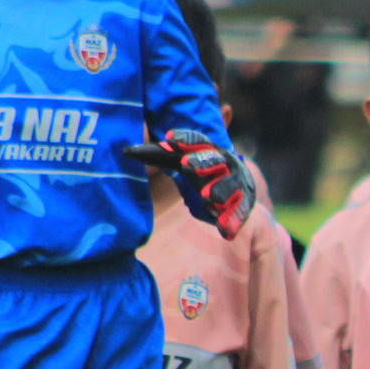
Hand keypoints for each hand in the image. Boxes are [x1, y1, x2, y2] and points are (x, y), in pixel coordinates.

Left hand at [127, 130, 255, 238]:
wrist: (233, 191)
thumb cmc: (200, 173)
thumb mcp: (179, 162)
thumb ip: (158, 155)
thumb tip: (126, 150)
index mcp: (208, 149)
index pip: (198, 140)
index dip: (186, 140)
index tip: (171, 138)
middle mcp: (225, 163)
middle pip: (214, 160)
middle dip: (202, 162)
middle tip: (186, 164)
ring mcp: (236, 184)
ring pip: (229, 185)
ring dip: (220, 189)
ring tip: (208, 197)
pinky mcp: (243, 204)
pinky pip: (239, 212)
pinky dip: (233, 220)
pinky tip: (225, 230)